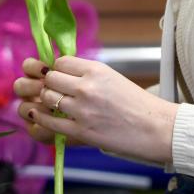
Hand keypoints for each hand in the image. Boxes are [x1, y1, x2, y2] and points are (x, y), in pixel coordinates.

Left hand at [14, 55, 177, 164]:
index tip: (57, 75)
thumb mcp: (112, 78)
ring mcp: (82, 110)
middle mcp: (87, 87)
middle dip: (47, 84)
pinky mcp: (81, 131)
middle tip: (49, 89)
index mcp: (96, 70)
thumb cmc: (136, 103)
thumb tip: (61, 72)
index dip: (55, 68)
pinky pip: (50, 121)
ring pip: (47, 97)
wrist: (155, 128)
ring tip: (42, 102)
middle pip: (50, 78)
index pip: (60, 62)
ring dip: (43, 100)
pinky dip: (40, 117)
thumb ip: (87, 74)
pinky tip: (38, 115)